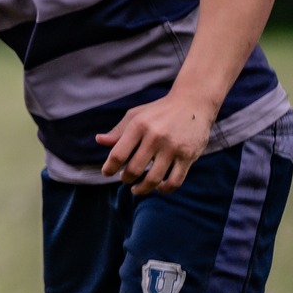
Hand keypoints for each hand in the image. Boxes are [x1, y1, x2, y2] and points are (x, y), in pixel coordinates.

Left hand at [96, 89, 216, 195]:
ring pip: (153, 179)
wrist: (193, 103)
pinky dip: (164, 189)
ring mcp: (173, 147)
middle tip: (124, 179)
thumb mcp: (136, 115)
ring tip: (137, 189)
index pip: (118, 154)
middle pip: (134, 169)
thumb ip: (118, 131)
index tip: (106, 173)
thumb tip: (99, 140)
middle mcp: (155, 137)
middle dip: (125, 179)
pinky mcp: (189, 155)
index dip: (109, 168)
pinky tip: (158, 187)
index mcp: (138, 126)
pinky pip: (175, 180)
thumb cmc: (159, 111)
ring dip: (142, 188)